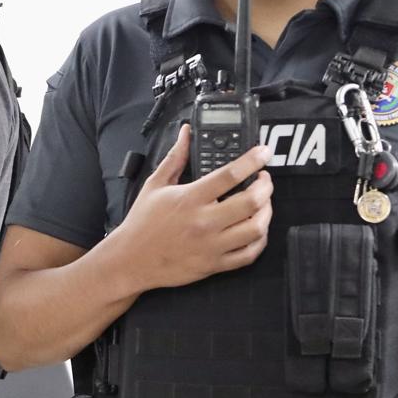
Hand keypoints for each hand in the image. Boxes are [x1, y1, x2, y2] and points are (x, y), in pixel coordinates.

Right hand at [108, 128, 273, 294]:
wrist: (130, 260)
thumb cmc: (142, 223)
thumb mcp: (155, 185)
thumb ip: (175, 157)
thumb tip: (185, 133)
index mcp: (190, 199)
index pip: (230, 175)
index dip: (253, 160)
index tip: (263, 152)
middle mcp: (203, 222)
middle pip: (251, 202)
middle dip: (265, 187)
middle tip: (264, 180)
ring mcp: (211, 245)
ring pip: (256, 228)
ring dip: (266, 212)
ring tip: (263, 204)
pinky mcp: (214, 264)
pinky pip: (249, 254)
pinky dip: (260, 241)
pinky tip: (257, 230)